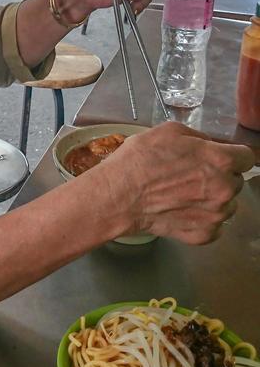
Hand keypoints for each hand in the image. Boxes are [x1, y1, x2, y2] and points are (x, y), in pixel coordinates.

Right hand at [95, 122, 254, 244]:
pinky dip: (202, 219)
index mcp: (220, 160)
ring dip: (212, 199)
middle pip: (235, 181)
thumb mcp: (169, 131)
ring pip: (227, 204)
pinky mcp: (204, 235)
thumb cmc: (140, 160)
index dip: (233, 155)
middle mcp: (224, 189)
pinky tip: (182, 210)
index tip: (221, 157)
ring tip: (185, 194)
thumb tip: (209, 146)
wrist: (119, 196)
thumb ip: (198, 138)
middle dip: (219, 176)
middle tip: (193, 175)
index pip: (247, 157)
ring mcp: (216, 215)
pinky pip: (214, 225)